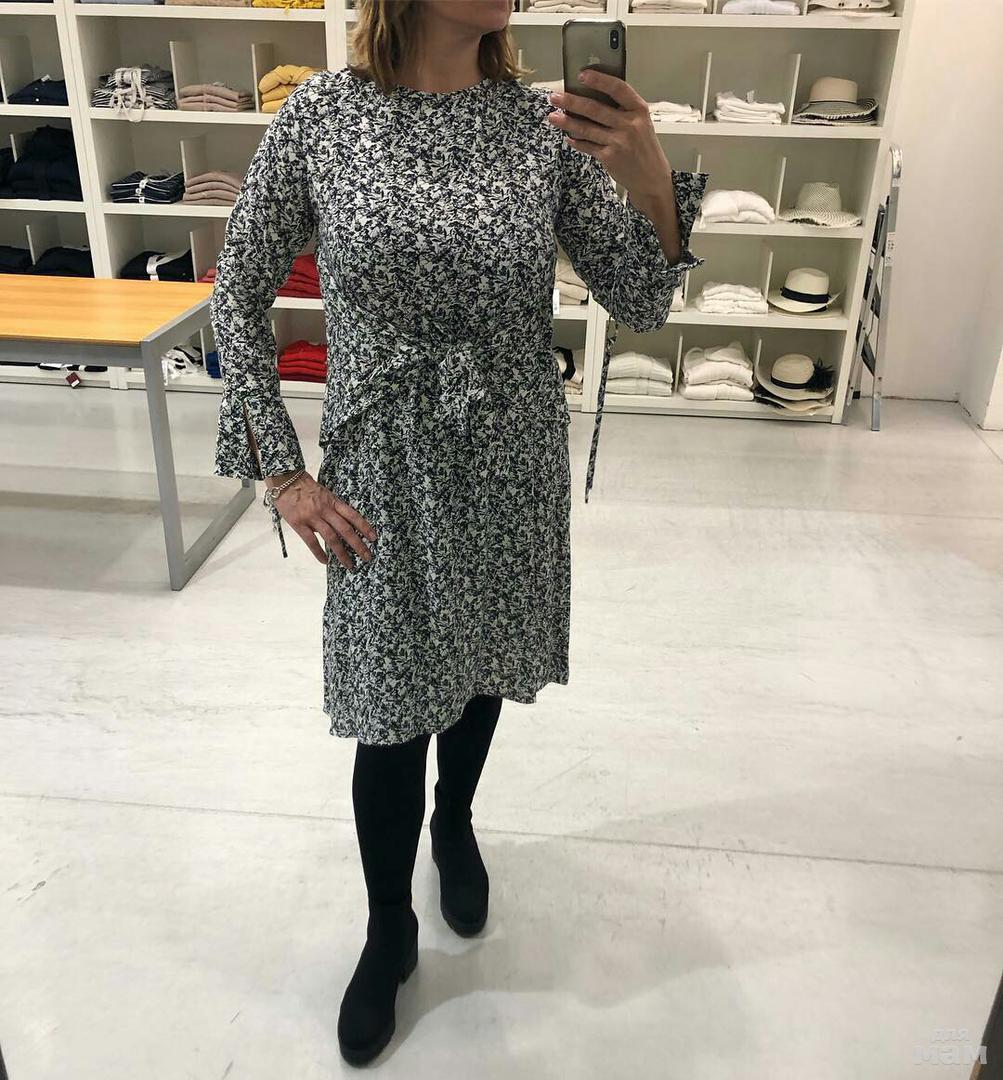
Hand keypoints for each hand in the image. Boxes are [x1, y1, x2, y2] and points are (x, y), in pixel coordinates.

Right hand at [270, 472, 376, 568]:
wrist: (285, 479)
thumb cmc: (304, 485)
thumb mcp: (323, 493)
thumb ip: (331, 507)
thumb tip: (338, 525)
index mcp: (333, 501)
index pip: (353, 515)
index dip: (364, 527)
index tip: (374, 538)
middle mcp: (325, 510)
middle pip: (346, 530)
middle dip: (358, 544)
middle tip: (367, 556)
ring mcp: (312, 517)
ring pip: (331, 538)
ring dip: (342, 553)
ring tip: (349, 564)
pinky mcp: (299, 523)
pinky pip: (311, 541)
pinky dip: (319, 553)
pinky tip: (325, 561)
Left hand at [547, 70, 672, 198]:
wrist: (652, 178)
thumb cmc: (645, 148)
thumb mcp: (642, 123)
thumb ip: (623, 111)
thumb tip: (593, 97)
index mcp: (639, 110)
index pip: (617, 88)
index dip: (599, 80)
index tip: (581, 74)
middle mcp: (629, 124)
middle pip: (595, 109)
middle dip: (571, 102)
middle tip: (554, 97)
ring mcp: (618, 142)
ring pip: (587, 128)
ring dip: (567, 122)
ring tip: (552, 117)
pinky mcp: (609, 157)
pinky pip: (587, 146)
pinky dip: (576, 141)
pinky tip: (568, 137)